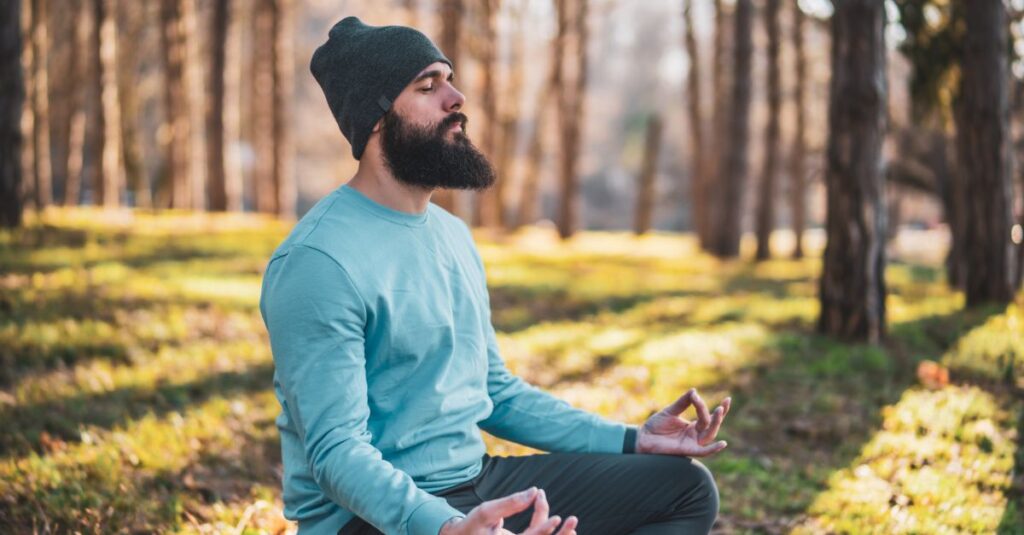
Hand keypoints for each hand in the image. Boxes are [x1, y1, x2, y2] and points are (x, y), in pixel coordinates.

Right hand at [439, 487, 577, 534]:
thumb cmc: (470, 526)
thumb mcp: (486, 512)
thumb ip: (510, 503)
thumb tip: (534, 491)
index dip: (544, 530)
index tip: (557, 517)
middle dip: (560, 534)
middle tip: (573, 519)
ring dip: (558, 533)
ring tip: (571, 520)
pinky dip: (546, 528)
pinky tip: (553, 517)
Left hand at [636, 388, 730, 456]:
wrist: (643, 437)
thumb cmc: (655, 426)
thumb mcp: (670, 411)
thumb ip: (683, 402)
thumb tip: (694, 391)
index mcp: (693, 427)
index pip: (705, 416)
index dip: (705, 406)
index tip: (696, 395)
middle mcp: (695, 435)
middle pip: (712, 426)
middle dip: (719, 416)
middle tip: (724, 404)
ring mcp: (692, 443)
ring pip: (709, 435)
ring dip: (715, 424)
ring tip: (719, 410)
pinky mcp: (687, 450)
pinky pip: (703, 452)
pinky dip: (713, 449)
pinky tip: (722, 443)